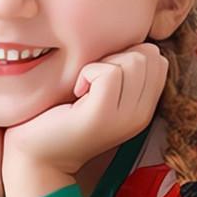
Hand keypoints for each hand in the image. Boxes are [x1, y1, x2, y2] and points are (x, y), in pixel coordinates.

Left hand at [3, 42, 168, 178]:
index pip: (158, 60)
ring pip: (133, 61)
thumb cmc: (61, 115)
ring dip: (100, 64)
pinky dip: (88, 73)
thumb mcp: (99, 92)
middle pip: (148, 56)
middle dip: (116, 55)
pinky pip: (110, 73)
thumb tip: (135, 41)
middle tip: (91, 79)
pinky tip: (76, 91)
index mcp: (143, 107)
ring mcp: (126, 117)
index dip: (128, 53)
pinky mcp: (103, 115)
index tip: (103, 72)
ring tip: (84, 87)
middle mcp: (141, 114)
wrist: (38, 154)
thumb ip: (119, 72)